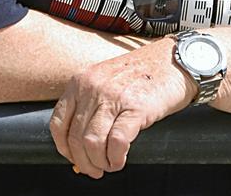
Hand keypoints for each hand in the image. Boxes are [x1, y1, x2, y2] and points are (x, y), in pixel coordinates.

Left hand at [49, 38, 193, 177]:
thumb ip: (89, 106)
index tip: (74, 158)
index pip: (58, 122)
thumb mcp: (104, 81)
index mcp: (80, 82)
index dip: (64, 148)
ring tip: (109, 165)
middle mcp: (92, 88)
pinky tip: (120, 160)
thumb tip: (79, 146)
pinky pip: (117, 141)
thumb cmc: (139, 74)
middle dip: (84, 161)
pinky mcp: (136, 107)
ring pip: (92, 142)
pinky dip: (116, 158)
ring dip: (99, 162)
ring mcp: (114, 96)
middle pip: (75, 137)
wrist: (172, 61)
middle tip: (95, 170)